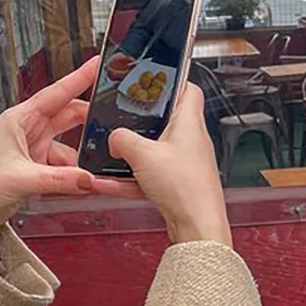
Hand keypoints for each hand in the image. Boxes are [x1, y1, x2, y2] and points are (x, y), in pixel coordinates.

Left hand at [0, 57, 117, 231]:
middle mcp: (28, 130)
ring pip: (69, 143)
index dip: (79, 78)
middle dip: (90, 118)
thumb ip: (59, 180)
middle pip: (68, 115)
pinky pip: (64, 165)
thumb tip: (89, 179)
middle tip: (114, 118)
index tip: (98, 65)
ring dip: (83, 154)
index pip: (56, 93)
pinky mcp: (36, 168)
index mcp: (19, 119)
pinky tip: (84, 180)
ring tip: (99, 162)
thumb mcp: (20, 179)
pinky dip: (76, 172)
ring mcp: (33, 149)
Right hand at [97, 83, 231, 246]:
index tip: (151, 80)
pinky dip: (130, 180)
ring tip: (107, 156)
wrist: (197, 226)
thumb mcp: (143, 155)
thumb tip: (114, 137)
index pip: (188, 89)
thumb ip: (123, 140)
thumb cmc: (185, 186)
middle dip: (140, 122)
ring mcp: (184, 163)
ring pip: (153, 151)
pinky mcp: (177, 184)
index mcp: (189, 122)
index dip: (171, 81)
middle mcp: (190, 140)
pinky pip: (149, 175)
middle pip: (165, 121)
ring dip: (130, 155)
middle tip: (120, 120)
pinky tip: (107, 184)